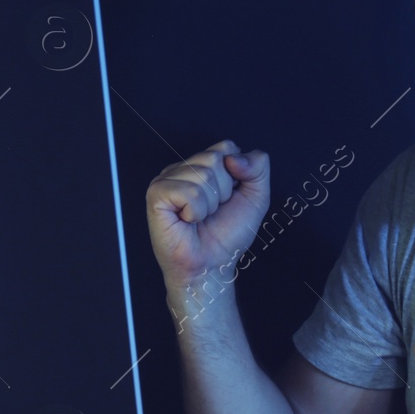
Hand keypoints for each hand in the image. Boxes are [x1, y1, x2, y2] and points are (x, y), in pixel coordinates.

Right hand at [145, 139, 269, 291]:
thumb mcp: (256, 197)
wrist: (212, 266)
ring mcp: (167, 180)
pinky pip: (188, 191)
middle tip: (212, 211)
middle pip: (215, 158)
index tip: (228, 199)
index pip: (226, 148)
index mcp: (203, 165)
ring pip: (202, 174)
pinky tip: (188, 220)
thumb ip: (258, 166)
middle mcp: (183, 169)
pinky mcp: (156, 195)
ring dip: (210, 204)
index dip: (236, 176)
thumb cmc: (227, 236)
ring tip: (200, 217)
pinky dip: (195, 211)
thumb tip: (234, 156)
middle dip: (223, 191)